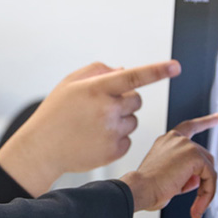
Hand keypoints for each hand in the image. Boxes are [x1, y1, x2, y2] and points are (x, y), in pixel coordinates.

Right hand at [0, 60, 181, 196]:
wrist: (41, 148)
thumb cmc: (55, 113)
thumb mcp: (69, 83)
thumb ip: (98, 71)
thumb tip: (124, 71)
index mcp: (97, 89)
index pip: (133, 77)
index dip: (157, 70)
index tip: (176, 67)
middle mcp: (107, 110)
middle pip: (137, 100)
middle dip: (125, 101)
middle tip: (103, 107)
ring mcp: (112, 132)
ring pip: (133, 120)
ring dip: (121, 120)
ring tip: (94, 125)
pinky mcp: (114, 151)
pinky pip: (128, 139)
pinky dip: (117, 138)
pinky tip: (96, 138)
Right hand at [121, 113, 217, 217]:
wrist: (139, 188)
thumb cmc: (146, 187)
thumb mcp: (166, 178)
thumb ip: (184, 175)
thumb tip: (197, 180)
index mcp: (166, 142)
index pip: (189, 127)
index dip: (205, 122)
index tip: (217, 117)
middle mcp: (176, 139)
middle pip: (204, 156)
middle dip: (202, 178)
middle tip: (194, 199)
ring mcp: (186, 145)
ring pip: (209, 168)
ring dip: (205, 188)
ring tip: (195, 204)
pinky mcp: (194, 155)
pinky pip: (211, 176)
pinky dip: (208, 193)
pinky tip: (198, 204)